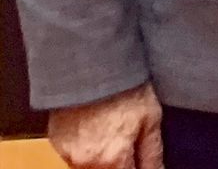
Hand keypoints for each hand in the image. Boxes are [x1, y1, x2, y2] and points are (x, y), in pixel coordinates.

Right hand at [49, 83, 163, 168]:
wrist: (90, 66)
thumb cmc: (124, 88)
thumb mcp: (150, 118)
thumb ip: (152, 153)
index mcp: (113, 158)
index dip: (138, 168)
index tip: (141, 161)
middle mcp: (87, 162)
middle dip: (121, 163)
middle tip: (127, 141)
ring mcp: (68, 154)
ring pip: (90, 168)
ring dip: (103, 159)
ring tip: (112, 131)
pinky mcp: (57, 143)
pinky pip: (74, 155)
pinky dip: (87, 148)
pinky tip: (96, 128)